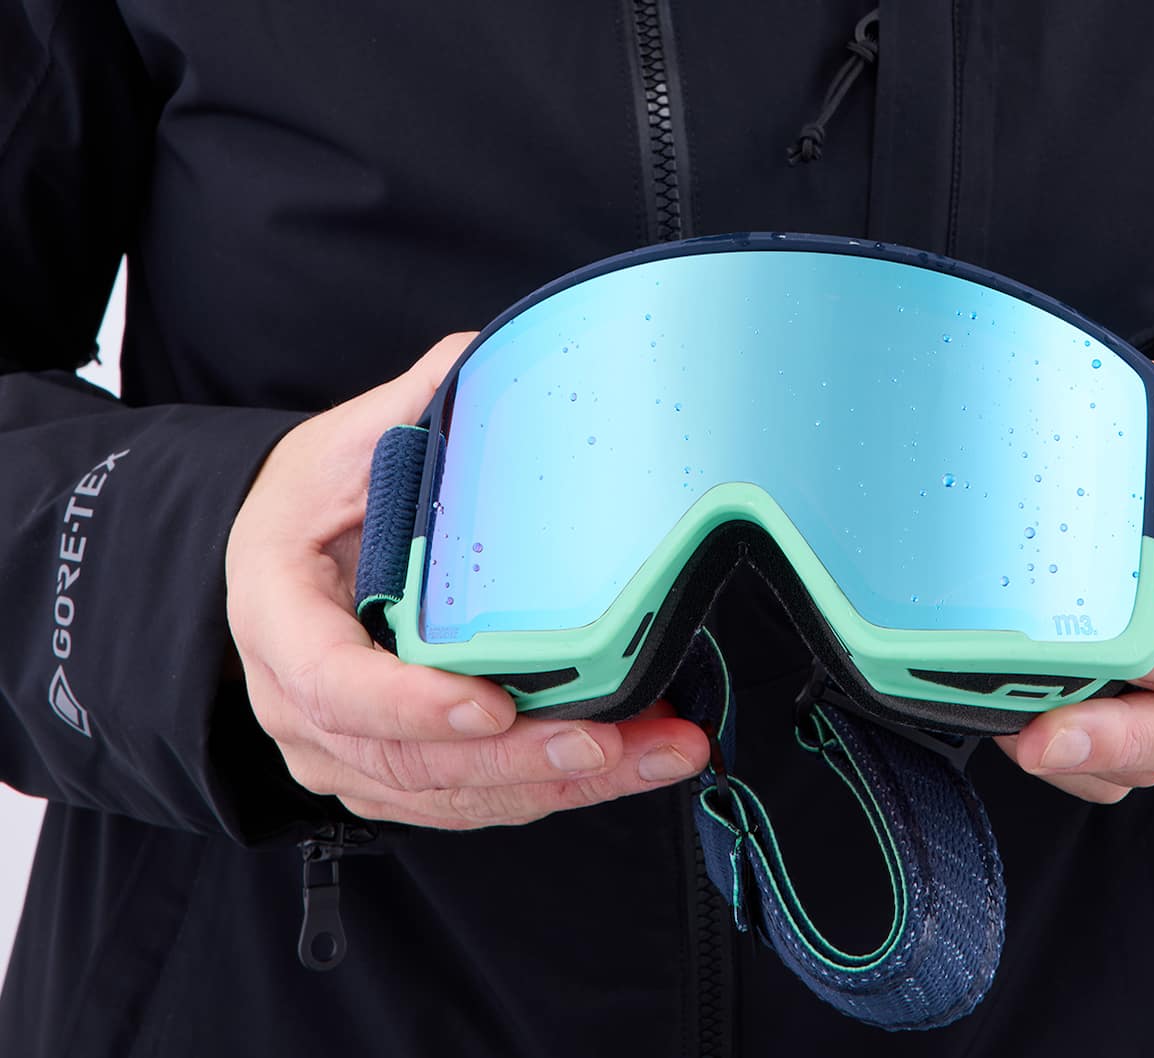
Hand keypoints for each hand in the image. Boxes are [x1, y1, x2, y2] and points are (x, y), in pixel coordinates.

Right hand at [225, 333, 710, 828]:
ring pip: (450, 796)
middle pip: (407, 760)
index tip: (491, 707)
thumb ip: (415, 406)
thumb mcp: (347, 442)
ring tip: (657, 752)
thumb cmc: (315, 501)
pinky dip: (549, 793)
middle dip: (523, 760)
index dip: (409, 704)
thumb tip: (485, 355)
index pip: (331, 680)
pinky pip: (468, 806)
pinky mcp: (389, 777)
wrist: (285, 559)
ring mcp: (341, 751)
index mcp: (277, 612)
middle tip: (617, 741)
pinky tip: (624, 767)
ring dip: (560, 784)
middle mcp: (298, 702)